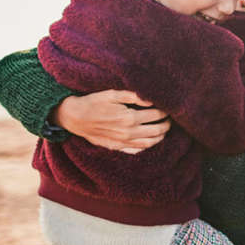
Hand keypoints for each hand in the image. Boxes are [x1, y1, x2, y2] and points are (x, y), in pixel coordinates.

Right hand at [54, 90, 169, 153]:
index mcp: (128, 117)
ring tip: (164, 130)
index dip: (164, 111)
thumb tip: (150, 99)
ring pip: (149, 143)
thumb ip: (133, 96)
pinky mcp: (117, 147)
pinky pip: (137, 150)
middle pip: (156, 131)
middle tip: (170, 120)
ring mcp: (123, 142)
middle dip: (166, 125)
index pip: (155, 115)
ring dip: (160, 137)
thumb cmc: (93, 102)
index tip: (168, 107)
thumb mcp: (112, 94)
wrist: (74, 117)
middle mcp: (128, 132)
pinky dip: (147, 146)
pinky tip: (150, 140)